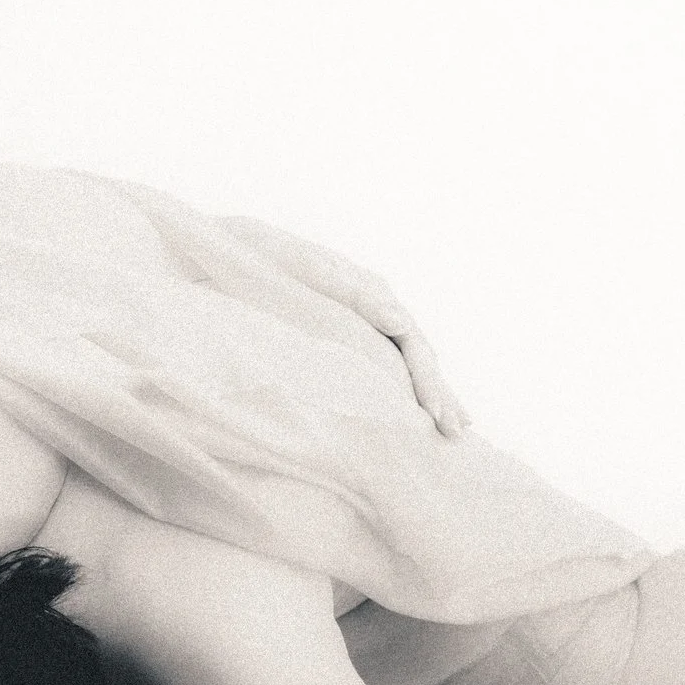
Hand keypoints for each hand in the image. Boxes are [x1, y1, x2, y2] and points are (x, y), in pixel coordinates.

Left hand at [216, 214, 472, 437]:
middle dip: (440, 395)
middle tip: (457, 434)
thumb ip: (352, 293)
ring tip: (458, 427)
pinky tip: (416, 412)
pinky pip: (383, 363)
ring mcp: (361, 317)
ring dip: (431, 394)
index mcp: (369, 290)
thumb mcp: (303, 270)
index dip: (428, 382)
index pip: (413, 344)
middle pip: (419, 355)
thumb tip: (401, 320)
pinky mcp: (343, 331)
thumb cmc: (261, 260)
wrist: (226, 249)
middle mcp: (374, 303)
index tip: (435, 418)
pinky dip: (404, 389)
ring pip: (407, 361)